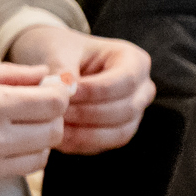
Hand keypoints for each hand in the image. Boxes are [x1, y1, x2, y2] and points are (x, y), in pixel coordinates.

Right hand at [0, 63, 68, 195]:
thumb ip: (8, 75)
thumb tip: (49, 76)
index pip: (54, 105)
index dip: (57, 97)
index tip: (49, 94)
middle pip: (52, 135)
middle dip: (50, 122)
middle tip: (32, 113)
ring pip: (35, 161)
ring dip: (31, 146)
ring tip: (5, 132)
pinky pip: (1, 179)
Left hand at [9, 23, 153, 152]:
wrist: (54, 62)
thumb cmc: (60, 51)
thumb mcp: (59, 50)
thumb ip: (64, 69)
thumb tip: (65, 90)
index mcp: (135, 61)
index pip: (125, 81)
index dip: (95, 91)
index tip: (64, 93)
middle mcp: (142, 90)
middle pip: (126, 110)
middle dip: (87, 113)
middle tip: (53, 112)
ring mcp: (134, 114)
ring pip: (119, 132)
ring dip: (84, 133)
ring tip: (53, 125)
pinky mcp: (118, 133)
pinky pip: (106, 145)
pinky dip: (81, 143)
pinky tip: (57, 137)